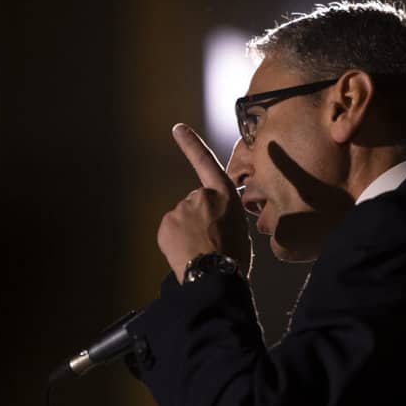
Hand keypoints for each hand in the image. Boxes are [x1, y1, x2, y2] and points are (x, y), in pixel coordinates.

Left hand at [158, 123, 252, 282]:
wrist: (215, 276)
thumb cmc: (233, 257)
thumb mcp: (239, 229)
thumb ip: (222, 215)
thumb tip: (210, 221)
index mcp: (224, 195)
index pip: (206, 163)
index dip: (191, 144)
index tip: (177, 128)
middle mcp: (201, 196)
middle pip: (195, 204)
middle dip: (199, 220)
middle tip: (210, 242)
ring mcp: (181, 208)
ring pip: (182, 220)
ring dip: (188, 233)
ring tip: (201, 251)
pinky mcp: (166, 224)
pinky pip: (171, 232)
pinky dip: (176, 242)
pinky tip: (187, 254)